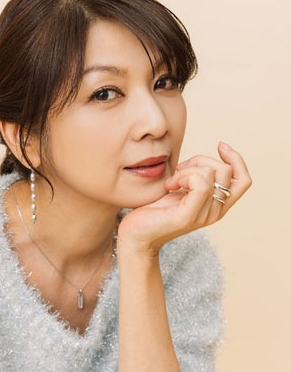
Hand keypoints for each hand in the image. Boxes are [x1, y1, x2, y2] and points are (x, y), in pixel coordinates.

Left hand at [116, 141, 251, 256]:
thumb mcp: (181, 189)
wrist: (136, 233)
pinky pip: (200, 184)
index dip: (235, 158)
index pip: (243, 180)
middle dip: (201, 160)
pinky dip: (183, 176)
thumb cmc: (155, 209)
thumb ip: (197, 178)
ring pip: (210, 173)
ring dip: (186, 170)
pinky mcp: (188, 216)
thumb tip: (205, 159)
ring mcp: (203, 216)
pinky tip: (170, 185)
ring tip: (172, 182)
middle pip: (226, 171)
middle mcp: (215, 212)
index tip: (219, 145)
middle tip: (179, 169)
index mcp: (217, 205)